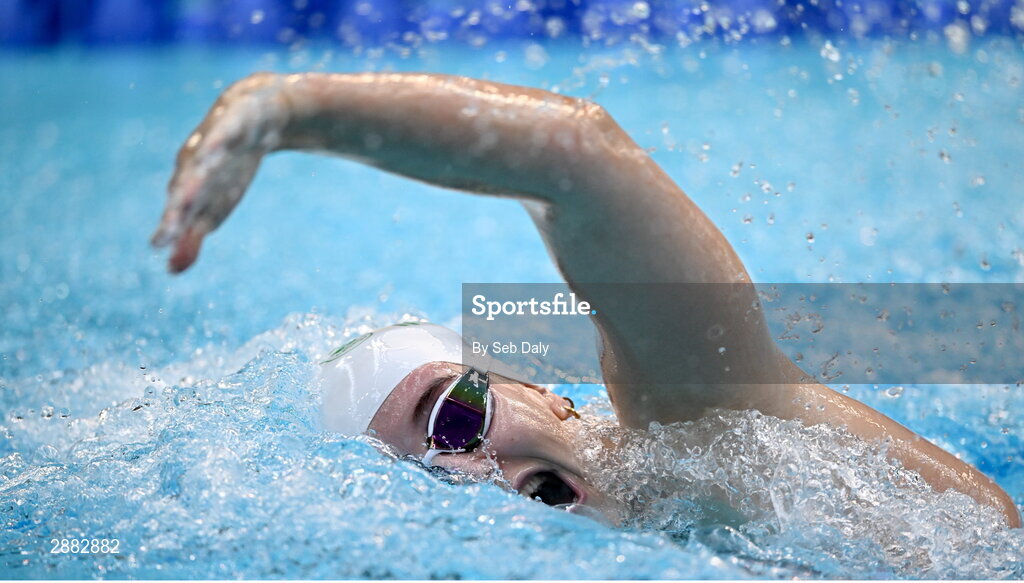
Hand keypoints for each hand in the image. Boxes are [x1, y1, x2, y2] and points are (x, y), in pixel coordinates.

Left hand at [151, 73, 288, 272]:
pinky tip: (219, 148)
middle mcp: (194, 162)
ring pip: (203, 159)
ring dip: (196, 174)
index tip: (159, 245)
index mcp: (185, 184)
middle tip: (170, 227)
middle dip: (179, 205)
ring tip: (187, 193)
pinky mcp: (236, 121)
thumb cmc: (227, 167)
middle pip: (185, 185)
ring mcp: (214, 140)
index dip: (170, 226)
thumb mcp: (211, 207)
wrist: (256, 116)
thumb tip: (171, 271)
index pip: (176, 209)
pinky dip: (222, 140)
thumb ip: (190, 238)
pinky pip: (228, 131)